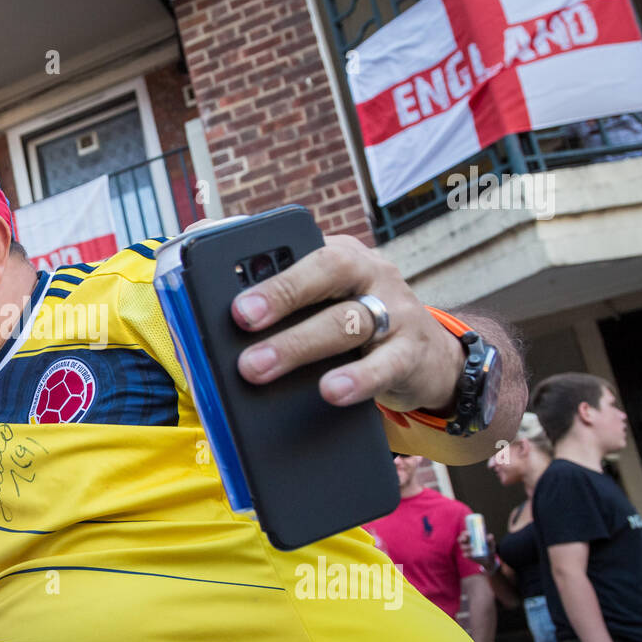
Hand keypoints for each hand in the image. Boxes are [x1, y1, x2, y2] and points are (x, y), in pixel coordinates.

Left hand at [232, 235, 463, 413]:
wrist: (428, 360)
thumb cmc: (357, 327)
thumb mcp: (325, 304)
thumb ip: (281, 296)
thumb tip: (212, 300)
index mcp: (342, 256)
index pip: (304, 250)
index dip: (269, 270)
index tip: (234, 296)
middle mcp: (371, 274)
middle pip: (327, 273)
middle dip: (281, 295)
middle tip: (241, 321)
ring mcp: (396, 311)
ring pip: (347, 321)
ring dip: (299, 345)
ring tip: (260, 369)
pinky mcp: (412, 352)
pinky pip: (385, 364)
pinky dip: (357, 378)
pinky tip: (331, 391)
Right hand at [457, 527, 496, 568]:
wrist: (489, 559)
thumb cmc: (489, 548)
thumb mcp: (491, 544)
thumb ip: (490, 540)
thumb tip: (490, 536)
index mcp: (471, 537)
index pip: (464, 533)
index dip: (465, 533)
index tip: (469, 533)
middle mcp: (467, 542)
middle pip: (460, 539)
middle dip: (462, 538)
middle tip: (466, 538)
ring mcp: (466, 549)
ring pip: (462, 546)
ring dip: (466, 546)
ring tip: (472, 547)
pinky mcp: (467, 555)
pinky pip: (465, 554)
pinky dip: (467, 554)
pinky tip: (472, 554)